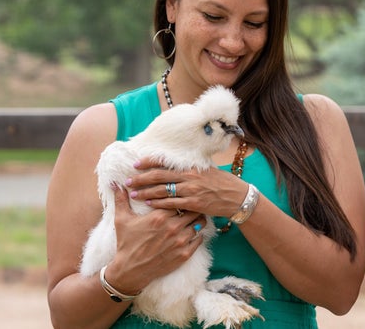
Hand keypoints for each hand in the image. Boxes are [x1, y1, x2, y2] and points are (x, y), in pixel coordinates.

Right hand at [106, 183, 205, 293]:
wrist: (130, 271)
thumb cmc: (126, 243)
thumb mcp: (121, 220)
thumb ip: (121, 199)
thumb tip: (115, 183)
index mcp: (159, 216)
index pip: (178, 198)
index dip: (180, 196)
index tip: (180, 196)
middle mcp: (172, 227)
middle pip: (193, 209)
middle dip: (192, 206)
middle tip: (191, 205)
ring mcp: (180, 241)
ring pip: (199, 223)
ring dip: (197, 219)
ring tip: (194, 218)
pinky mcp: (184, 254)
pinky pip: (199, 239)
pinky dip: (198, 234)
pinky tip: (193, 232)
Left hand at [126, 157, 246, 217]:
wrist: (236, 196)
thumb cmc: (222, 182)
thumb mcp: (206, 170)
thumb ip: (190, 168)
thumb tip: (175, 164)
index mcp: (190, 166)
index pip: (165, 161)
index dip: (148, 162)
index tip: (135, 164)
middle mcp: (189, 176)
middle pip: (158, 176)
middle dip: (141, 179)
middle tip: (128, 181)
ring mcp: (191, 190)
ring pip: (162, 190)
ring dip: (145, 192)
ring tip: (133, 193)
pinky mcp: (193, 203)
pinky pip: (171, 203)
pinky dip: (158, 203)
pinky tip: (148, 203)